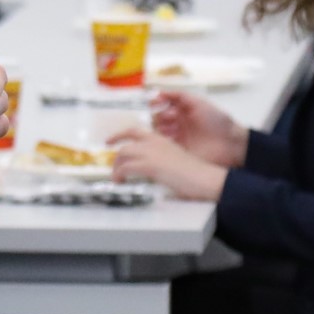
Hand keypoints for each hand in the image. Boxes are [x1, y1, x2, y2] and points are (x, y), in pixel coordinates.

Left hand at [109, 126, 227, 202]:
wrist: (203, 177)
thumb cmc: (194, 173)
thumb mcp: (174, 161)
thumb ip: (160, 161)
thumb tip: (150, 171)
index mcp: (161, 139)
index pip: (134, 131)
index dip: (119, 135)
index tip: (110, 141)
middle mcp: (154, 142)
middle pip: (125, 144)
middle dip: (115, 156)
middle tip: (112, 167)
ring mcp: (151, 152)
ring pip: (122, 154)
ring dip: (116, 168)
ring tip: (117, 179)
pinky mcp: (149, 165)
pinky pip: (125, 168)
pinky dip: (119, 175)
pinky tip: (120, 182)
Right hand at [149, 90, 248, 167]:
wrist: (230, 143)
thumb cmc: (217, 121)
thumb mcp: (199, 103)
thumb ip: (180, 96)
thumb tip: (159, 92)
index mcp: (183, 112)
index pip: (163, 107)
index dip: (157, 105)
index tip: (154, 103)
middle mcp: (178, 125)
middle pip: (159, 120)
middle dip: (158, 117)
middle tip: (166, 117)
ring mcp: (178, 139)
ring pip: (159, 133)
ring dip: (158, 129)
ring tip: (167, 128)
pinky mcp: (179, 152)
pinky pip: (165, 147)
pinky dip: (160, 144)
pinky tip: (161, 141)